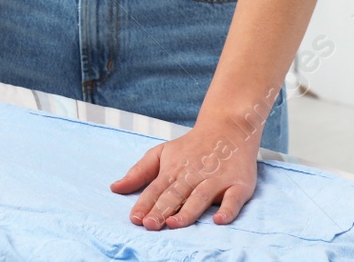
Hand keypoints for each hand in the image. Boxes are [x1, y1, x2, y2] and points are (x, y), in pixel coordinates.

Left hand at [110, 114, 260, 230]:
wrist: (227, 128)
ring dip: (188, 211)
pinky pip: (234, 199)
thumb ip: (139, 172)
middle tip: (149, 225)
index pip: (156, 189)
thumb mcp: (161, 153)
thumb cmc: (191, 146)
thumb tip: (115, 188)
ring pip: (200, 198)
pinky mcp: (238, 185)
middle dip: (161, 210)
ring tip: (174, 223)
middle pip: (175, 195)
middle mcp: (193, 176)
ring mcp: (216, 180)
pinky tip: (219, 220)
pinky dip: (227, 210)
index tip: (135, 219)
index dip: (145, 204)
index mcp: (173, 170)